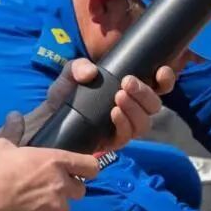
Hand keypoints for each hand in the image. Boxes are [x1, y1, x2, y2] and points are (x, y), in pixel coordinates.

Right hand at [0, 137, 101, 210]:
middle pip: (80, 189)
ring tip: (35, 201)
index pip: (91, 165)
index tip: (80, 169)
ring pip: (65, 207)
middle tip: (49, 185)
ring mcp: (56, 207)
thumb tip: (14, 116)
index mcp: (56, 161)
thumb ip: (13, 131)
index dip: (87, 167)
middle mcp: (62, 185)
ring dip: (55, 204)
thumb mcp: (0, 146)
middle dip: (68, 187)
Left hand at [8, 58, 175, 151]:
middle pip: (154, 106)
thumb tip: (90, 72)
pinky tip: (114, 113)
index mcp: (129, 91)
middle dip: (145, 93)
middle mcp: (131, 109)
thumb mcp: (69, 74)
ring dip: (135, 109)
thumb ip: (77, 67)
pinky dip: (123, 123)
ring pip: (144, 123)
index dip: (165, 80)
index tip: (161, 72)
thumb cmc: (63, 95)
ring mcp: (122, 127)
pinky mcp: (111, 142)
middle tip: (127, 82)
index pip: (157, 86)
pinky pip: (126, 137)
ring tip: (119, 97)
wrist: (45, 119)